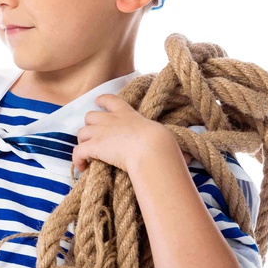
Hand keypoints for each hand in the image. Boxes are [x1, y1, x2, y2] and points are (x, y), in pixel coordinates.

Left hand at [72, 94, 190, 173]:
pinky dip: (77, 159)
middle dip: (90, 126)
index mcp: (127, 113)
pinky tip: (82, 167)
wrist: (150, 148)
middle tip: (94, 138)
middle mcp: (110, 119)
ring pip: (81, 132)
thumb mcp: (163, 136)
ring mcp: (100, 132)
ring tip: (88, 155)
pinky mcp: (93, 146)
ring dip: (83, 142)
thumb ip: (167, 141)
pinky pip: (77, 150)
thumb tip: (190, 158)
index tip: (98, 102)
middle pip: (90, 115)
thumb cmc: (161, 143)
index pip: (110, 99)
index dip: (102, 101)